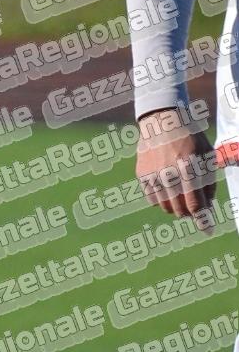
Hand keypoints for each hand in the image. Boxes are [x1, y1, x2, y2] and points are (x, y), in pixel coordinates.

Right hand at [136, 109, 214, 233]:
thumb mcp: (207, 157)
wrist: (162, 120)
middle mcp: (169, 174)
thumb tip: (207, 208)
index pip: (195, 205)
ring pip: (165, 207)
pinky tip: (167, 188)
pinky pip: (153, 199)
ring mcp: (153, 175)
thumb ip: (208, 184)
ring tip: (181, 194)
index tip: (208, 231)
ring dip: (176, 206)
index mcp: (189, 169)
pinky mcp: (142, 175)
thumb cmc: (191, 138)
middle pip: (180, 210)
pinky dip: (162, 199)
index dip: (203, 221)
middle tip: (194, 205)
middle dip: (190, 212)